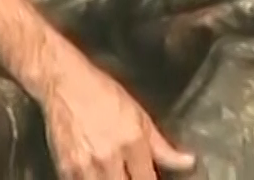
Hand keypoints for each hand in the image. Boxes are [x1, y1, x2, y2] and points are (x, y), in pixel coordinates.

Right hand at [37, 49, 195, 179]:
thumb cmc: (103, 93)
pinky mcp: (66, 168)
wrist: (65, 83)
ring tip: (115, 171)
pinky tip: (98, 172)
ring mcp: (86, 166)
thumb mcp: (139, 116)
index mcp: (132, 143)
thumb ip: (162, 145)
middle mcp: (109, 157)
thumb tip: (188, 162)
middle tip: (131, 172)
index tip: (151, 178)